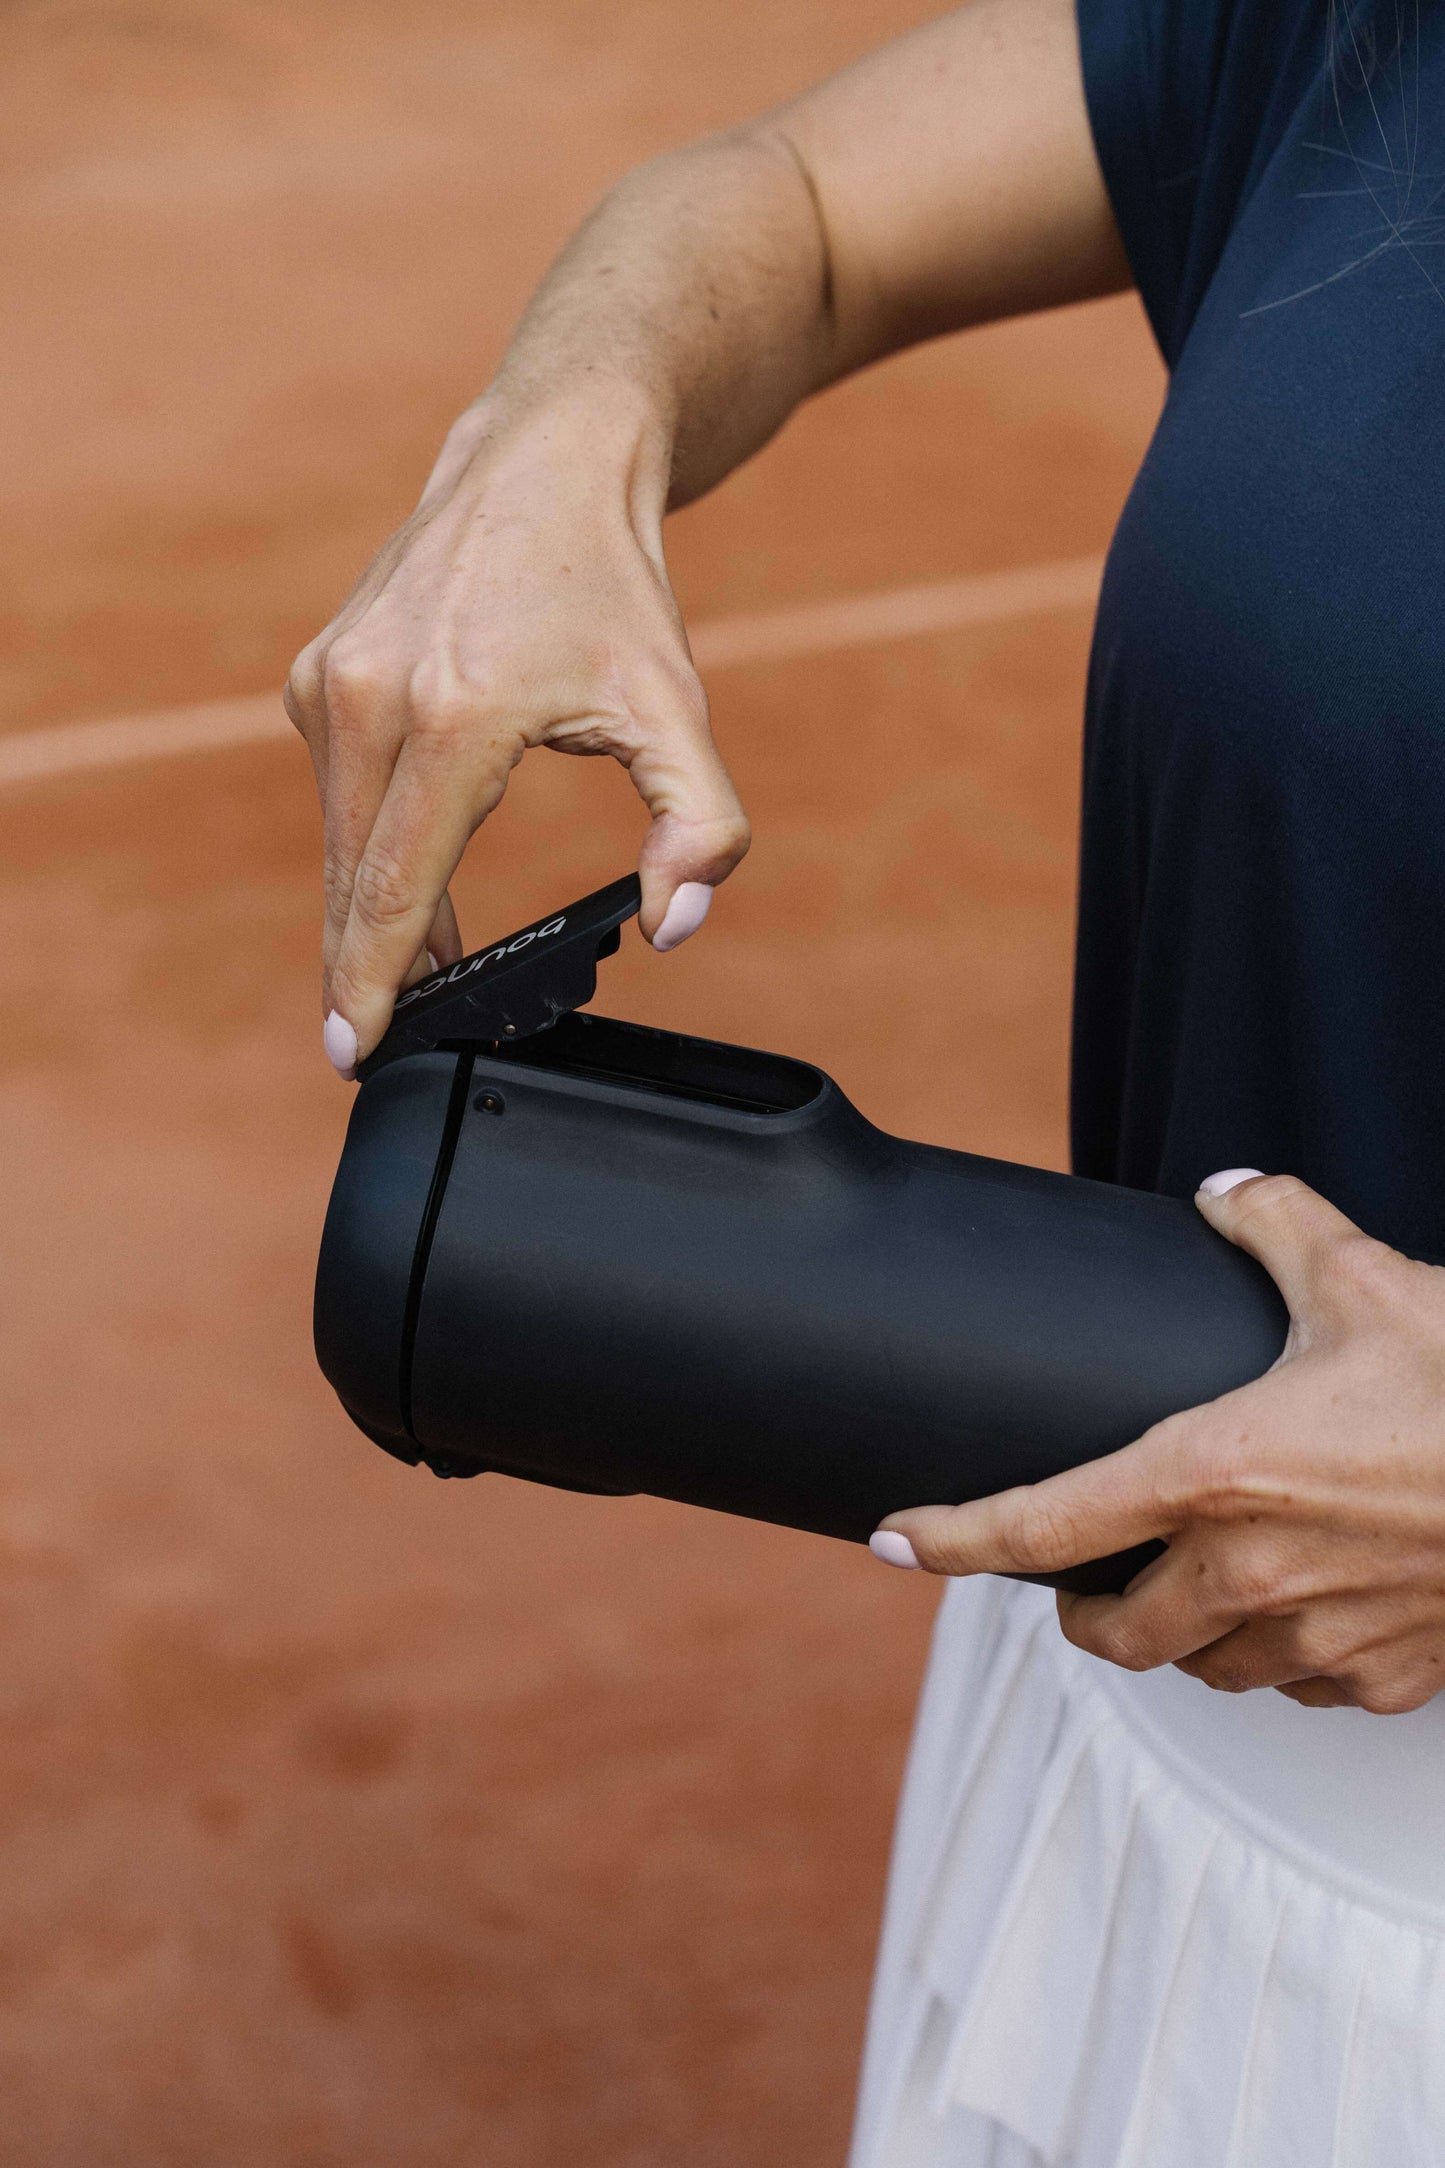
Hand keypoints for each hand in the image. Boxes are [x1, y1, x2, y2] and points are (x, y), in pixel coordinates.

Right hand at [284, 390, 749, 1071]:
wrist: (546, 461)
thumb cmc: (613, 589)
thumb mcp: (678, 707)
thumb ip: (699, 827)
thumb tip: (673, 926)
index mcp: (452, 714)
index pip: (396, 887)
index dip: (374, 982)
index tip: (355, 1051)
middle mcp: (368, 694)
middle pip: (351, 878)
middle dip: (359, 971)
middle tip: (369, 1046)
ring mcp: (330, 679)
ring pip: (339, 841)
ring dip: (363, 915)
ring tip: (401, 984)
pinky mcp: (319, 672)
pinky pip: (337, 794)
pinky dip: (361, 851)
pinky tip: (401, 891)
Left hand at [874, 1173, 1444, 1712]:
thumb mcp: (1359, 1276)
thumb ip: (1272, 1225)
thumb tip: (1226, 1191)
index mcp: (1208, 1473)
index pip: (1038, 1523)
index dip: (949, 1538)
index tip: (894, 1541)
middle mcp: (1247, 1572)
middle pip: (1109, 1636)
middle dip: (1079, 1615)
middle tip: (1079, 1579)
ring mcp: (1317, 1636)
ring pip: (1204, 1670)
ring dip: (1180, 1637)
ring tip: (1188, 1587)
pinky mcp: (1385, 1677)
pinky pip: (1301, 1686)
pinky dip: (1280, 1655)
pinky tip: (1297, 1607)